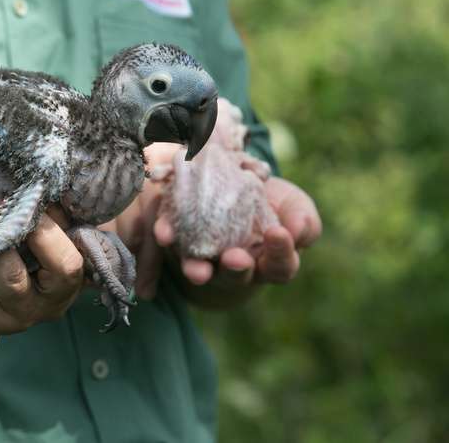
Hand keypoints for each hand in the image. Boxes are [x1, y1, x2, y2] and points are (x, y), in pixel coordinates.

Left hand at [0, 189, 83, 338]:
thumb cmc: (19, 257)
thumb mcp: (42, 242)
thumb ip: (53, 219)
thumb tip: (48, 181)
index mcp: (61, 287)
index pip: (66, 265)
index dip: (49, 232)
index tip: (30, 196)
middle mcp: (35, 307)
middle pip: (19, 275)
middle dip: (6, 230)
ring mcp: (0, 315)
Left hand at [154, 176, 321, 306]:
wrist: (229, 189)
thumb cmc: (270, 203)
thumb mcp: (292, 206)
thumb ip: (302, 219)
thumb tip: (296, 232)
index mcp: (270, 261)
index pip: (281, 265)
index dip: (281, 252)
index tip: (278, 233)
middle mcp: (237, 268)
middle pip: (238, 276)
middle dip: (236, 268)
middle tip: (235, 258)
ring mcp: (206, 260)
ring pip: (202, 271)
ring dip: (197, 270)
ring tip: (195, 269)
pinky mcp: (179, 244)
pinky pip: (172, 245)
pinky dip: (167, 238)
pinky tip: (163, 232)